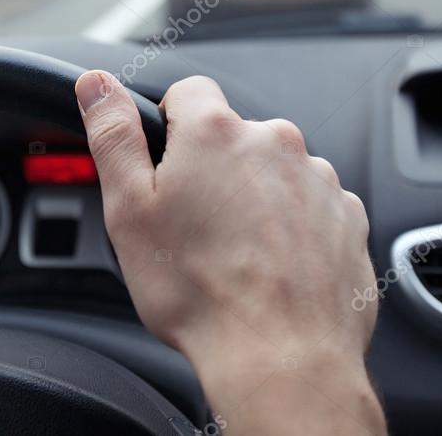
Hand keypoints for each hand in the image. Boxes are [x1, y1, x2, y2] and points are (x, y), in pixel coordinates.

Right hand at [76, 71, 384, 434]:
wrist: (281, 358)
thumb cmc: (200, 292)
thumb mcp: (129, 209)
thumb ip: (113, 134)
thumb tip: (96, 84)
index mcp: (215, 132)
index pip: (187, 92)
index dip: (168, 127)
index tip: (165, 169)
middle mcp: (275, 143)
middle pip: (232, 136)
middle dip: (211, 170)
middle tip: (193, 226)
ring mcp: (318, 179)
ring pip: (272, 172)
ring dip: (254, 198)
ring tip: (234, 255)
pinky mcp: (346, 216)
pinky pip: (310, 206)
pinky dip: (291, 227)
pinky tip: (270, 267)